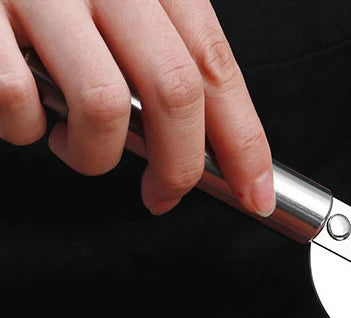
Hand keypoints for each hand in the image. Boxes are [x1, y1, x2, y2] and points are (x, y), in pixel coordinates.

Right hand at [0, 0, 272, 215]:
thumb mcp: (120, 2)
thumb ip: (161, 53)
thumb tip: (203, 144)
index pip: (215, 66)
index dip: (244, 142)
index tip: (255, 194)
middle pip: (175, 90)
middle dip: (180, 167)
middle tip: (164, 194)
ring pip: (102, 106)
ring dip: (94, 155)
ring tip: (73, 144)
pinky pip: (18, 101)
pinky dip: (24, 131)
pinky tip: (24, 117)